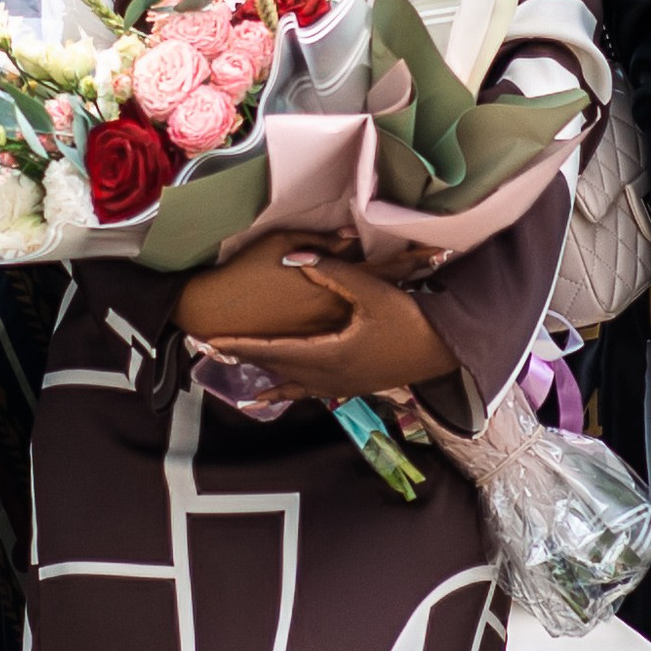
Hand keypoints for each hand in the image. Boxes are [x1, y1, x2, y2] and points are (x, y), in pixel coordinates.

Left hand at [195, 251, 455, 401]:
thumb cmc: (409, 320)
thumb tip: (298, 256)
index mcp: (328, 354)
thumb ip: (332, 271)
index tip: (209, 339)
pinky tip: (273, 394)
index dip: (238, 343)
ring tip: (233, 367)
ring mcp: (338, 386)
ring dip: (260, 372)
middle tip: (210, 348)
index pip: (271, 348)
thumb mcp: (371, 291)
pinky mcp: (349, 386)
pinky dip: (284, 390)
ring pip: (288, 382)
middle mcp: (327, 377)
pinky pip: (306, 390)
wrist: (442, 351)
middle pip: (274, 367)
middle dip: (242, 356)